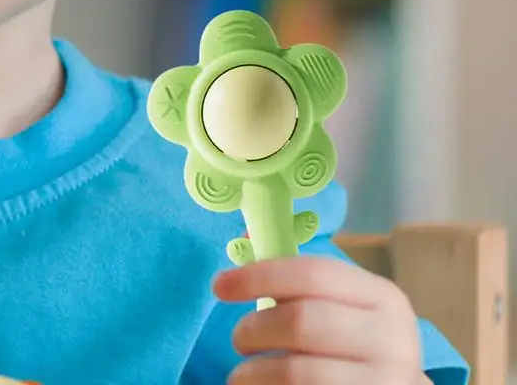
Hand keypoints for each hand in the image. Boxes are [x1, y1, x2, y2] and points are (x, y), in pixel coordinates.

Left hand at [213, 255, 426, 383]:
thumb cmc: (356, 349)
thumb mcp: (343, 309)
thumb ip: (300, 283)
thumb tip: (244, 242)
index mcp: (383, 298)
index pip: (313, 273)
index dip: (259, 275)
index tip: (220, 285)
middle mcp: (392, 341)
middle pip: (301, 321)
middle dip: (255, 329)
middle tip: (239, 338)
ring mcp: (385, 384)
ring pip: (297, 372)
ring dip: (253, 373)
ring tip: (241, 375)